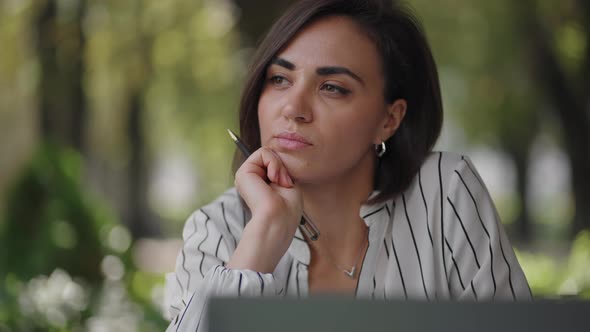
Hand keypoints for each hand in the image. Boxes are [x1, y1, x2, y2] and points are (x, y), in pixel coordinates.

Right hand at [230, 147, 302, 271]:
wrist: (279, 219)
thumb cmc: (288, 208)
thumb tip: (273, 153)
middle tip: (284, 184)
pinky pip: (263, 152)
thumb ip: (279, 167)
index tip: (288, 185)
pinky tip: (273, 179)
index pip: (274, 162)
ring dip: (278, 166)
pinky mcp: (242, 173)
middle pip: (271, 156)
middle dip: (282, 167)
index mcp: (260, 184)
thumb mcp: (287, 182)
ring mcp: (245, 176)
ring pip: (267, 153)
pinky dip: (274, 163)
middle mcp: (251, 180)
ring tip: (278, 183)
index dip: (284, 169)